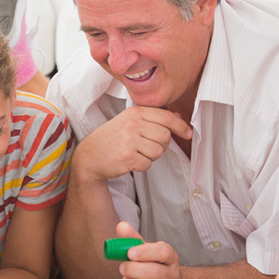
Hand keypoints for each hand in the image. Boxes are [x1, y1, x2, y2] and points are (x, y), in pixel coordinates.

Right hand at [73, 107, 191, 183]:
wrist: (90, 156)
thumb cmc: (112, 138)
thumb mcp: (130, 121)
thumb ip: (153, 118)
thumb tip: (179, 118)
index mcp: (135, 113)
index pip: (166, 117)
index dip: (180, 126)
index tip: (188, 133)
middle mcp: (132, 124)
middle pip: (165, 136)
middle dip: (162, 145)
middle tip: (148, 146)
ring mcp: (130, 141)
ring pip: (158, 151)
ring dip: (151, 156)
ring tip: (137, 153)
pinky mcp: (128, 158)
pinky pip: (148, 164)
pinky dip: (142, 165)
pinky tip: (131, 161)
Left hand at [114, 222, 182, 278]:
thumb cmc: (154, 265)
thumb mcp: (146, 250)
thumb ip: (133, 238)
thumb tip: (121, 226)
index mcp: (170, 258)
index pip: (163, 252)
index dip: (145, 252)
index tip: (130, 253)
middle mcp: (171, 275)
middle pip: (153, 272)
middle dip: (131, 269)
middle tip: (122, 267)